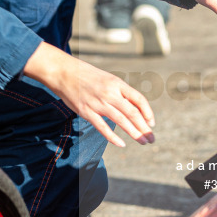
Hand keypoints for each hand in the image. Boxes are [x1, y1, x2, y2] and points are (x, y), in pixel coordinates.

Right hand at [23, 42, 154, 146]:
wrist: (63, 72)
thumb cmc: (87, 76)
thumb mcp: (108, 79)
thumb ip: (119, 93)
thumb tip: (134, 108)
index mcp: (117, 83)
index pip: (138, 99)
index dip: (148, 112)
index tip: (152, 123)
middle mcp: (110, 93)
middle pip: (132, 113)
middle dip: (144, 127)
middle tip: (152, 138)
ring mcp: (98, 103)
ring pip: (121, 121)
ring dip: (134, 133)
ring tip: (143, 141)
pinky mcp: (86, 112)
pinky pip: (102, 127)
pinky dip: (113, 137)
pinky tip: (122, 144)